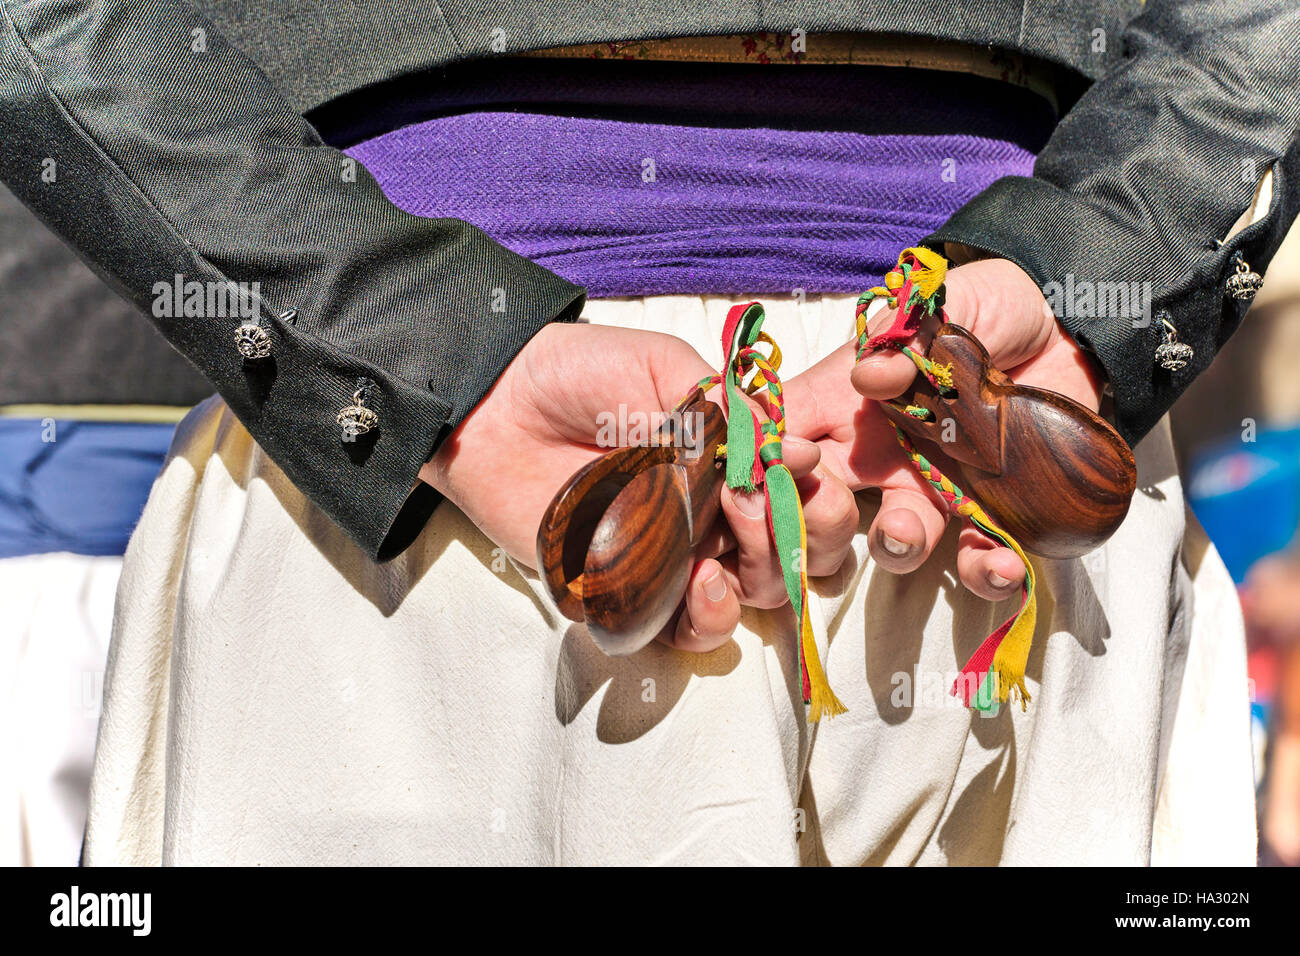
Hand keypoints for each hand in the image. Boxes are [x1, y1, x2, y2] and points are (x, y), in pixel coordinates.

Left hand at [420, 321, 857, 651]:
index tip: (797, 467)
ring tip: (736, 534)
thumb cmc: (579, 374)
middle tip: (763, 503)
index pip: (807, 495)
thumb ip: (727, 408)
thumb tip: (791, 452)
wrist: (494, 401)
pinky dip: (706, 618)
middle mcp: (716, 516)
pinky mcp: (627, 591)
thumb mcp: (662, 369)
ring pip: (752, 597)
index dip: (820, 494)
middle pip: (796, 555)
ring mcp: (676, 557)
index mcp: (734, 462)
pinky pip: (679, 628)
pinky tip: (702, 585)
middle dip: (806, 537)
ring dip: (764, 575)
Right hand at [784, 257, 1106, 597]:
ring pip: (893, 545)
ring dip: (893, 546)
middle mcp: (879, 461)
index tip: (787, 464)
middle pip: (818, 515)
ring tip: (906, 532)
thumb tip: (870, 374)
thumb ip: (899, 339)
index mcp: (846, 408)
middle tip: (833, 507)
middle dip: (813, 527)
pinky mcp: (992, 514)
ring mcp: (933, 493)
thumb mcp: (934, 307)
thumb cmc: (982, 309)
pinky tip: (1003, 565)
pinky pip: (980, 560)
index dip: (769, 465)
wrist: (1062, 325)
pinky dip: (987, 573)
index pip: (783, 444)